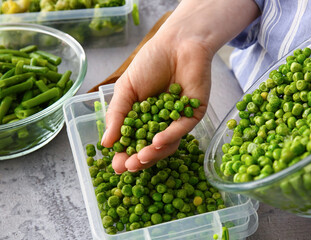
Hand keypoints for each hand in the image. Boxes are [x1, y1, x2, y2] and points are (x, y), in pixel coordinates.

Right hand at [100, 0, 259, 173]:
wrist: (176, 44)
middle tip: (128, 166)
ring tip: (141, 157)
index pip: (133, 142)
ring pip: (168, 145)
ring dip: (154, 152)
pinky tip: (157, 141)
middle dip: (139, 160)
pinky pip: (182, 130)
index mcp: (143, 119)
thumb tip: (105, 143)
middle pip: (151, 149)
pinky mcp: (193, 114)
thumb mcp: (126, 90)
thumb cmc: (150, 63)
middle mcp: (160, 123)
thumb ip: (116, 115)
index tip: (116, 165)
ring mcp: (177, 121)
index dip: (125, 155)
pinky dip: (170, 136)